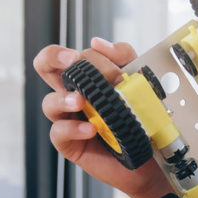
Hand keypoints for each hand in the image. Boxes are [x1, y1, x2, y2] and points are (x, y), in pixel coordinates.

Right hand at [34, 37, 170, 197]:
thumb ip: (123, 57)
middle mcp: (74, 94)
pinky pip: (59, 132)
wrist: (153, 155)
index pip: (67, 55)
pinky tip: (90, 129)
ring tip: (82, 102)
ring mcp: (69, 119)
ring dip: (64, 99)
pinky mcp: (70, 143)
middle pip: (44, 68)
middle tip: (71, 62)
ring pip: (49, 103)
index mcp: (87, 78)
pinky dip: (73, 128)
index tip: (84, 55)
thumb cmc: (143, 116)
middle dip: (50, 58)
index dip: (69, 52)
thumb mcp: (139, 81)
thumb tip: (97, 42)